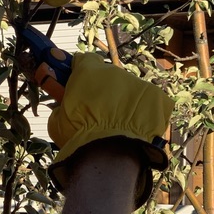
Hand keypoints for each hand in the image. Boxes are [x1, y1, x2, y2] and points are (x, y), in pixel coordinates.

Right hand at [47, 53, 173, 206]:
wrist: (111, 153)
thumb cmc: (79, 135)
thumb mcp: (57, 120)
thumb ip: (62, 104)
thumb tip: (63, 105)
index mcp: (87, 71)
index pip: (83, 60)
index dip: (79, 72)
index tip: (76, 85)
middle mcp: (113, 72)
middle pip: (106, 75)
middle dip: (100, 88)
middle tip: (94, 111)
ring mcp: (136, 83)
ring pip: (126, 88)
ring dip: (120, 100)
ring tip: (115, 124)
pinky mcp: (155, 97)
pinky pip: (146, 100)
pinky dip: (140, 110)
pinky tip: (132, 127)